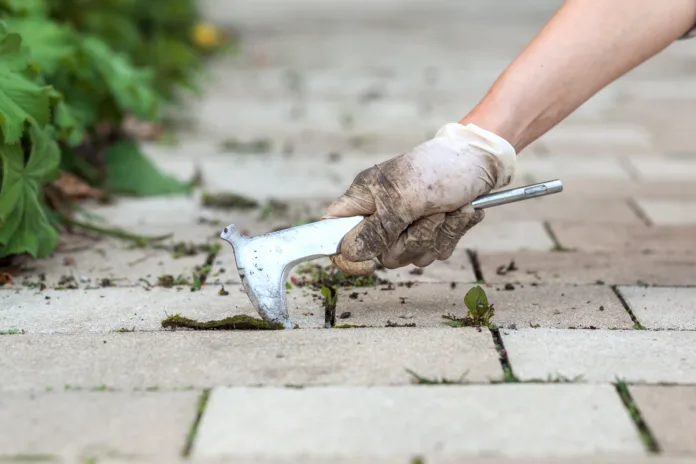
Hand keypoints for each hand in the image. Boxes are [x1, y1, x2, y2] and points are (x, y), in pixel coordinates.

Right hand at [324, 123, 516, 274]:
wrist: (482, 160)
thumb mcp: (404, 198)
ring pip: (413, 256)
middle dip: (413, 239)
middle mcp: (382, 214)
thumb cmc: (440, 168)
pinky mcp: (433, 232)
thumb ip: (376, 229)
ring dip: (438, 233)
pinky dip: (453, 232)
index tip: (368, 262)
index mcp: (364, 198)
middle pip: (381, 254)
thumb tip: (349, 253)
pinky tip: (460, 210)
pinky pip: (437, 251)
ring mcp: (408, 226)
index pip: (333, 232)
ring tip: (447, 206)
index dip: (343, 253)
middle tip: (428, 211)